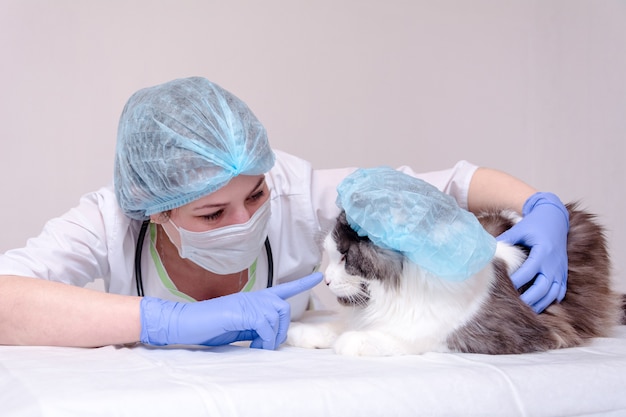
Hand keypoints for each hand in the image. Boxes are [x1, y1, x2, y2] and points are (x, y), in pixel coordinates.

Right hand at [139, 272, 322, 348]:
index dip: (301, 283)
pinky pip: (265, 325)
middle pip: (284, 309)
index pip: (282, 289)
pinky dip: (264, 340)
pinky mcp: (240, 312)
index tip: (318, 275)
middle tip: (265, 344)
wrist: (185, 323)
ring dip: (271, 338)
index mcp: (254, 300)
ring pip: (277, 317)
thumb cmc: (210, 327)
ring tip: (257, 346)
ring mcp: (247, 303)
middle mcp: (253, 297)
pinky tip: (254, 345)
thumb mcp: (240, 328)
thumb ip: (256, 327)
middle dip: (281, 330)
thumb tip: (272, 334)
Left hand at [496, 192, 568, 312]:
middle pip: (542, 287)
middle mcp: (553, 263)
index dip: (516, 281)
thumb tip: (486, 249)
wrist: (556, 218)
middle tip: (514, 305)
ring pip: (552, 293)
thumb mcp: (520, 229)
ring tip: (526, 310)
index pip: (529, 272)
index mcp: (542, 252)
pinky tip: (539, 305)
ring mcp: (560, 270)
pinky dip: (551, 300)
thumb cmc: (535, 224)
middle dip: (529, 298)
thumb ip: (505, 240)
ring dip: (540, 303)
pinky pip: (560, 292)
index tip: (503, 288)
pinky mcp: (563, 273)